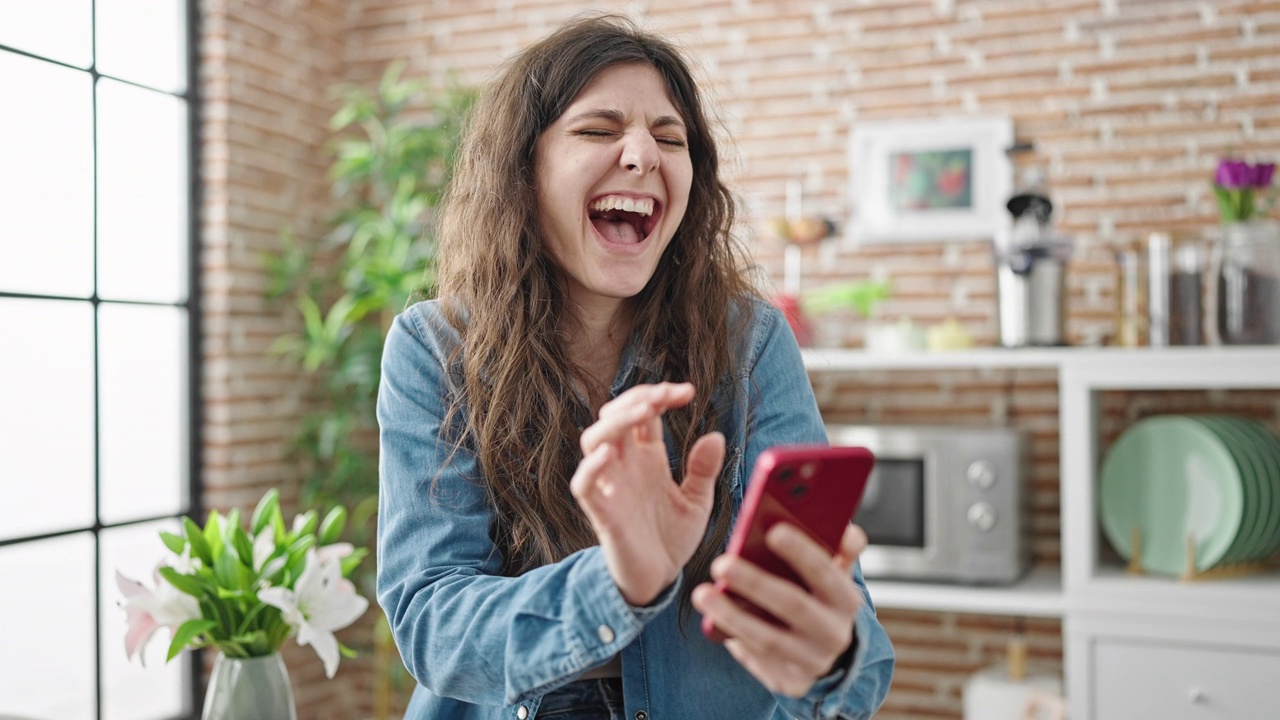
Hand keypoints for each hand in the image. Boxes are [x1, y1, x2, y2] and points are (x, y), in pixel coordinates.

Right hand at [571, 382, 724, 605]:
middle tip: (666, 395)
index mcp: (648, 458)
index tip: (688, 392)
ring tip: (643, 411)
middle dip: (636, 399)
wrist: (660, 581)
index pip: (644, 413)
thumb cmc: (672, 538)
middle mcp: (625, 466)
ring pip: (594, 440)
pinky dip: (591, 467)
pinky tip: (610, 453)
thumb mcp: (697, 501)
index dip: (660, 395)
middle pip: (614, 417)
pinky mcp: (601, 513)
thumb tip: (715, 436)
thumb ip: (703, 470)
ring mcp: (611, 487)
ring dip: (615, 421)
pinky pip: (584, 485)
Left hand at [692, 522, 867, 696]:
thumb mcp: (835, 572)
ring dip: (732, 615)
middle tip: (721, 563)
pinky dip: (735, 640)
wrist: (828, 649)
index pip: (827, 573)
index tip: (774, 531)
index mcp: (847, 599)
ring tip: (702, 593)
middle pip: (793, 605)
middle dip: (755, 583)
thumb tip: (843, 527)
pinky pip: (757, 660)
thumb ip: (838, 546)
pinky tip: (713, 621)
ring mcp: (814, 663)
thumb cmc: (821, 597)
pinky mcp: (792, 683)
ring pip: (768, 639)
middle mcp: (835, 633)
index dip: (802, 552)